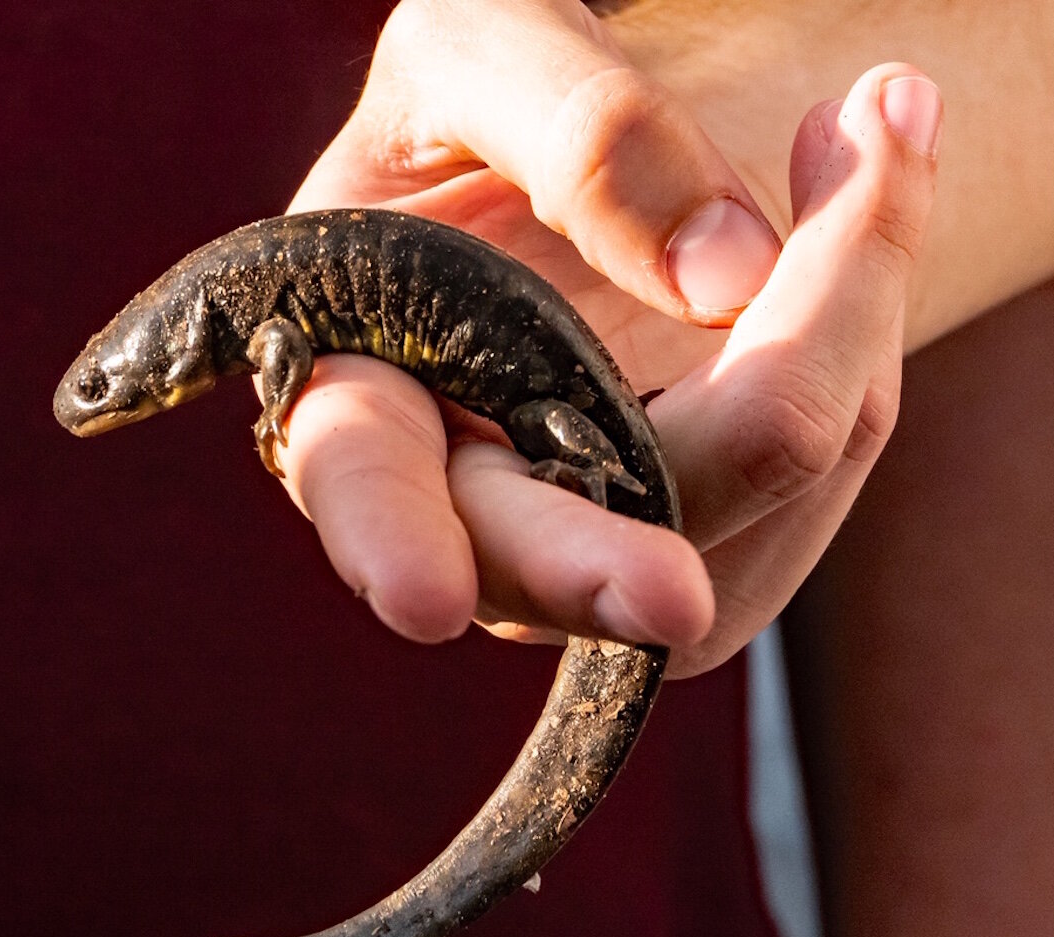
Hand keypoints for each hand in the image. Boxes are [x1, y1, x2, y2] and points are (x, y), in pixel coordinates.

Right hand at [273, 0, 939, 676]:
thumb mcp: (485, 48)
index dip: (387, 543)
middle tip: (666, 594)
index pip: (359, 479)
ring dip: (835, 353)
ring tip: (868, 137)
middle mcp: (454, 494)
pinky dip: (862, 364)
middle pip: (546, 559)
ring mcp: (573, 535)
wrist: (567, 141)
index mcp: (355, 381)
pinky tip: (853, 240)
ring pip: (715, 535)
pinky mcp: (687, 536)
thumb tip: (724, 272)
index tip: (418, 596)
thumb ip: (578, 128)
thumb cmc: (484, 100)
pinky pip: (808, 495)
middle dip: (615, 574)